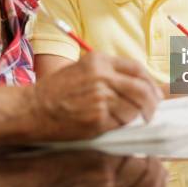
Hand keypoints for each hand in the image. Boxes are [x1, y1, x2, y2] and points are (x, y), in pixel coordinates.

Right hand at [30, 51, 162, 139]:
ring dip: (134, 116)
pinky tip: (108, 124)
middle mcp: (101, 76)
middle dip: (151, 102)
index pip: (137, 68)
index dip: (150, 82)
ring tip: (124, 119)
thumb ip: (108, 73)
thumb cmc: (56, 91)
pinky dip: (119, 125)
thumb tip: (141, 84)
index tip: (155, 93)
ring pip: (133, 108)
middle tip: (152, 111)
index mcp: (99, 60)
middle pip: (142, 89)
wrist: (32, 109)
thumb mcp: (82, 70)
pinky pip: (120, 123)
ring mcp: (100, 97)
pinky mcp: (97, 118)